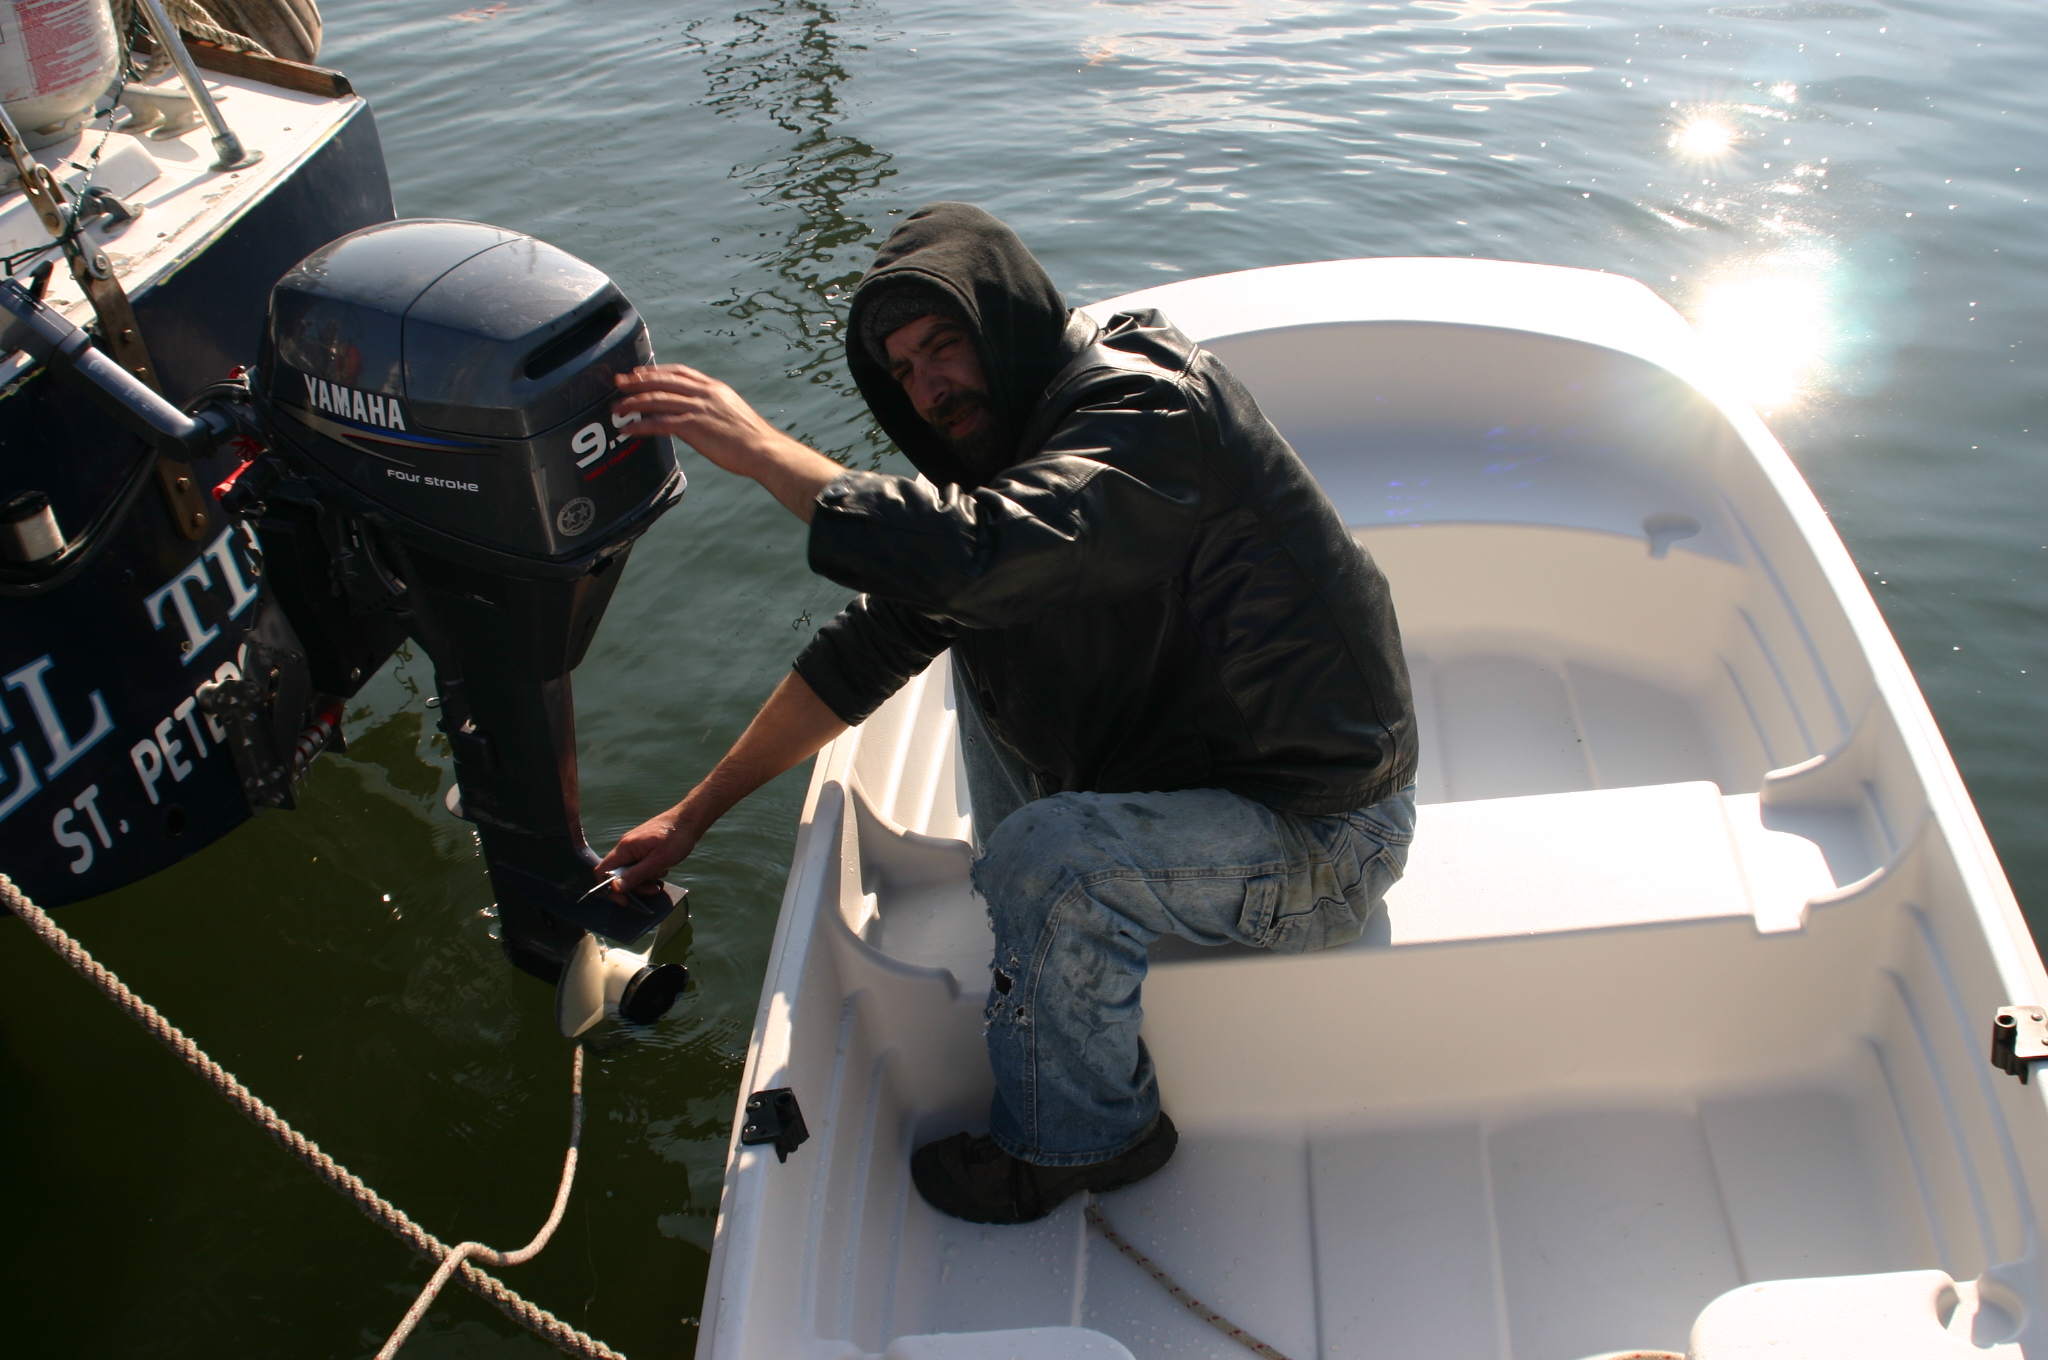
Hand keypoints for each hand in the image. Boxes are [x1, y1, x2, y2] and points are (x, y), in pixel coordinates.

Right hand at [596, 802, 702, 892]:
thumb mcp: (658, 860)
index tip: (625, 900)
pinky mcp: (643, 848)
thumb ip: (636, 874)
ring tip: (661, 873)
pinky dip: (650, 871)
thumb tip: (615, 888)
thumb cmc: (676, 837)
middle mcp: (626, 847)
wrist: (689, 820)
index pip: (602, 871)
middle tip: (653, 889)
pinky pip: (640, 865)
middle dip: (636, 886)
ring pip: (631, 871)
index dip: (609, 889)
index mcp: (625, 848)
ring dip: (645, 879)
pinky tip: (662, 867)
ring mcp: (634, 847)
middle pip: (618, 875)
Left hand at [612, 365, 846, 520]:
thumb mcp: (731, 413)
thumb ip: (712, 408)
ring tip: (616, 407)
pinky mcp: (693, 426)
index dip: (657, 371)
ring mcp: (698, 409)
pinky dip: (640, 426)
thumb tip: (694, 414)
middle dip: (637, 381)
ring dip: (632, 402)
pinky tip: (628, 429)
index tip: (640, 372)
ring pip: (657, 399)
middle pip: (663, 381)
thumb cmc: (752, 438)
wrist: (763, 450)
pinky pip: (659, 423)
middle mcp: (704, 393)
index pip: (679, 372)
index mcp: (713, 388)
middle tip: (618, 382)